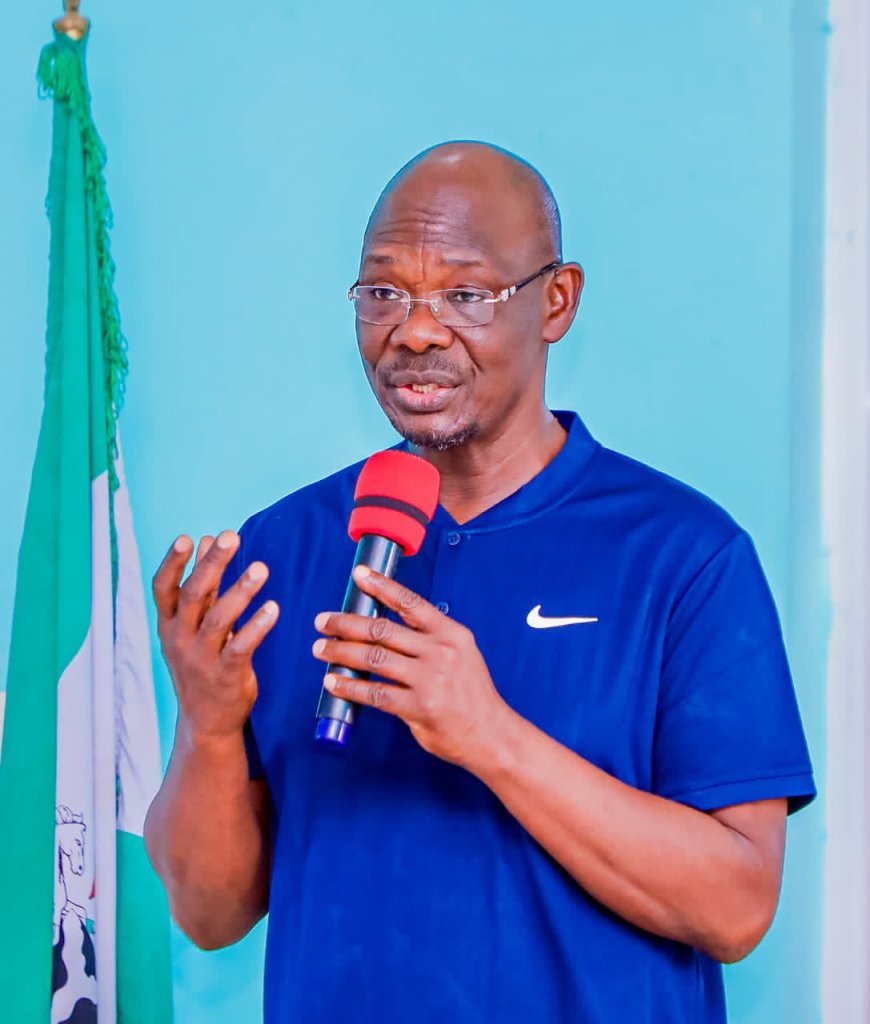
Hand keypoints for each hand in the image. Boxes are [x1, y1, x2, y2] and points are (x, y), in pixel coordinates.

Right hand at [152, 530, 279, 740]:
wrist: (206, 721)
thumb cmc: (201, 663)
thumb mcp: (192, 626)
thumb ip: (202, 584)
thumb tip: (203, 540)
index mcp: (168, 624)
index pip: (163, 589)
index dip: (173, 563)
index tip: (186, 538)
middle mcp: (180, 639)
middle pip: (193, 596)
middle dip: (211, 564)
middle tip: (231, 537)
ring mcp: (201, 659)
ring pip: (218, 619)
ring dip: (240, 591)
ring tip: (260, 568)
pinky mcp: (226, 675)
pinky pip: (242, 646)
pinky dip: (257, 626)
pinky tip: (273, 608)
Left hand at [312, 565, 509, 769]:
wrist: (491, 733)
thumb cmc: (471, 693)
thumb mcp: (461, 653)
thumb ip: (429, 640)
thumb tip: (385, 629)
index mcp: (450, 634)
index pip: (410, 602)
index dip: (382, 586)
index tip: (359, 574)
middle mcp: (440, 652)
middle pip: (382, 630)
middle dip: (346, 623)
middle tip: (323, 621)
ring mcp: (429, 680)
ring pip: (373, 659)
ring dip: (341, 652)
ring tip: (321, 649)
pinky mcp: (419, 707)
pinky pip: (375, 694)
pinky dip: (350, 687)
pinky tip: (334, 682)